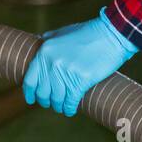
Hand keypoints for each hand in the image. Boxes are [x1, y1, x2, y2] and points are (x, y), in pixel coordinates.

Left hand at [22, 8, 136, 116]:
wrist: (111, 34)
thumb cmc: (89, 33)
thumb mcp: (64, 32)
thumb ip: (50, 38)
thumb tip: (39, 41)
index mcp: (45, 52)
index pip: (30, 79)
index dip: (29, 93)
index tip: (31, 99)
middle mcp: (52, 63)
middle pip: (43, 92)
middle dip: (46, 101)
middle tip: (51, 103)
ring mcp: (66, 72)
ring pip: (56, 99)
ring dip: (58, 106)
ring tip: (62, 107)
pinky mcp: (81, 80)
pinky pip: (70, 101)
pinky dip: (69, 108)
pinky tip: (71, 110)